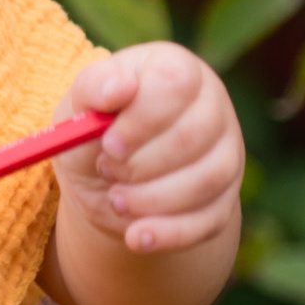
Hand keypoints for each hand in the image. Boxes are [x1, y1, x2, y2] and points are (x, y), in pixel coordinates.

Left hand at [56, 45, 244, 258]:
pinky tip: (136, 237)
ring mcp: (225, 153)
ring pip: (208, 179)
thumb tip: (118, 86)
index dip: (143, 116)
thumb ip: (92, 90)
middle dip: (144, 162)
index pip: (177, 80)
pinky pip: (209, 220)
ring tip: (116, 199)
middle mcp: (210, 105)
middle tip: (107, 171)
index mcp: (175, 68)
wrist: (107, 183)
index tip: (109, 143)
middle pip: (196, 134)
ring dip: (154, 199)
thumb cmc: (92, 130)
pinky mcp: (224, 199)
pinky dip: (170, 233)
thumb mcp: (79, 107)